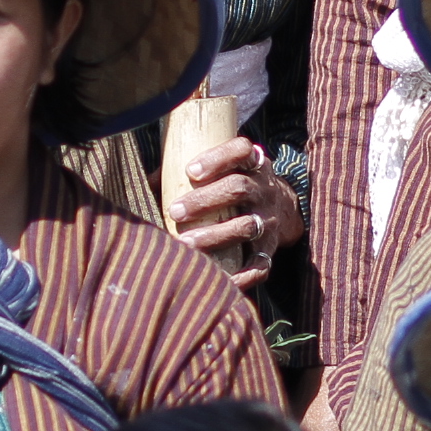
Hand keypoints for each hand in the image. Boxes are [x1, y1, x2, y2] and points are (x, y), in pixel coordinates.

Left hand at [169, 138, 304, 291]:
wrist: (283, 208)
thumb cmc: (233, 185)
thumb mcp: (223, 170)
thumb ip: (187, 172)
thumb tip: (147, 182)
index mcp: (252, 163)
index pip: (241, 150)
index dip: (218, 158)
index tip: (190, 171)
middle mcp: (265, 189)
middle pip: (239, 188)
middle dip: (205, 200)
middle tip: (175, 211)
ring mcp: (270, 219)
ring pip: (247, 226)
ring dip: (215, 235)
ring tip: (185, 243)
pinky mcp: (270, 248)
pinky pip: (261, 264)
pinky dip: (243, 275)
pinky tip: (222, 280)